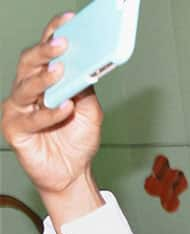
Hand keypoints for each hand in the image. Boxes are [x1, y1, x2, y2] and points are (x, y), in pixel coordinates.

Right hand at [2, 13, 103, 211]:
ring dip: (43, 78)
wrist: (72, 173)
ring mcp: (19, 109)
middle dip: (44, 51)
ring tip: (59, 72)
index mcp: (45, 81)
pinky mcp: (15, 129)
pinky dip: (49, 113)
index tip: (70, 19)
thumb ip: (86, 89)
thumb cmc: (77, 140)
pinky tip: (65, 108)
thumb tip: (88, 66)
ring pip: (25, 87)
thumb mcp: (91, 111)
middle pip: (29, 63)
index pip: (47, 52)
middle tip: (61, 43)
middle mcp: (28, 90)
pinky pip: (30, 118)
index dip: (54, 33)